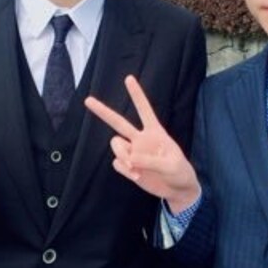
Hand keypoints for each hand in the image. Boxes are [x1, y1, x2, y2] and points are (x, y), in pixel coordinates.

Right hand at [85, 75, 199, 212]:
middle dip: (103, 111)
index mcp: (155, 132)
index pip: (144, 109)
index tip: (128, 78)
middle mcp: (141, 139)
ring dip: (121, 155)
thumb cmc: (179, 172)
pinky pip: (118, 164)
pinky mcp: (129, 166)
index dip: (137, 94)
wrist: (177, 190)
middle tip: (87, 100)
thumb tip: (130, 158)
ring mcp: (133, 152)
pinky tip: (137, 175)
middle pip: (118, 122)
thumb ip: (151, 160)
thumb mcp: (171, 165)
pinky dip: (125, 170)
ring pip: (116, 145)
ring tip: (134, 167)